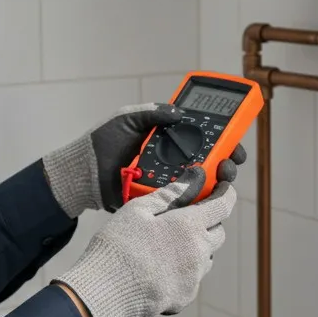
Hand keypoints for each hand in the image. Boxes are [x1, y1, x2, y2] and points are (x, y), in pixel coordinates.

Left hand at [42, 102, 247, 217]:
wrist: (82, 173)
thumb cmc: (102, 143)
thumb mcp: (126, 118)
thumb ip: (151, 113)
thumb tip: (179, 111)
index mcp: (169, 141)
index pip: (205, 140)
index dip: (224, 141)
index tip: (234, 143)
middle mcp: (173, 163)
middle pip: (210, 165)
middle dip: (226, 164)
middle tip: (229, 164)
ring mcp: (168, 184)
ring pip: (202, 187)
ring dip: (216, 184)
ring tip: (220, 179)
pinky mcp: (159, 202)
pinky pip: (183, 204)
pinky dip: (196, 203)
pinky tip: (204, 200)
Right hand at [50, 165, 235, 316]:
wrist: (104, 291)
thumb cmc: (118, 246)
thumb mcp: (139, 209)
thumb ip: (171, 193)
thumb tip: (195, 178)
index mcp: (189, 226)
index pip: (222, 206)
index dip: (226, 194)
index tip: (224, 189)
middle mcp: (199, 253)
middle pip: (218, 233)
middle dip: (209, 223)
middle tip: (185, 218)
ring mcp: (193, 278)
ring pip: (206, 258)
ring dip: (195, 248)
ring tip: (166, 246)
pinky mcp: (184, 298)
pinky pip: (192, 279)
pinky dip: (183, 271)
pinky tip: (158, 269)